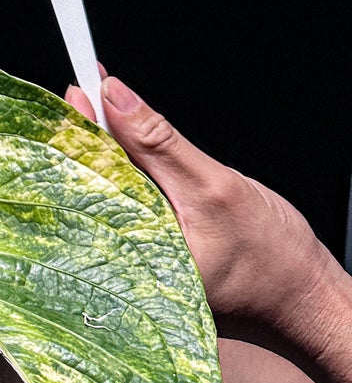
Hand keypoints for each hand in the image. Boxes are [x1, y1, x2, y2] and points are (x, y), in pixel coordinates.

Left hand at [65, 69, 330, 333]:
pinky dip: (122, 166)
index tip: (80, 89)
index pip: (87, 179)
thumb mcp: (214, 187)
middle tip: (88, 90)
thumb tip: (114, 96)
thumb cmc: (271, 256)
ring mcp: (136, 253)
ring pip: (105, 187)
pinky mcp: (148, 244)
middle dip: (85, 137)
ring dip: (103, 147)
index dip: (80, 130)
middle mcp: (125, 258)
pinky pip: (124, 197)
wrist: (301, 293)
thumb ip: (160, 144)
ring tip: (101, 108)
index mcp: (134, 254)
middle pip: (89, 183)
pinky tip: (121, 142)